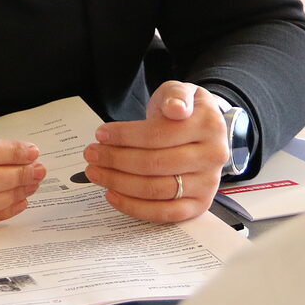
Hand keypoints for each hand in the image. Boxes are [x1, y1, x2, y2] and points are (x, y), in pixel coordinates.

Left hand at [84, 81, 227, 222]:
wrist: (203, 130)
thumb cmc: (184, 110)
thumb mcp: (181, 91)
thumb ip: (176, 95)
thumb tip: (175, 109)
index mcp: (210, 125)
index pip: (160, 134)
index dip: (126, 136)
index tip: (101, 134)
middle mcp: (213, 157)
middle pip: (155, 164)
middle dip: (116, 160)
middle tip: (91, 154)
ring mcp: (207, 184)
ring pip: (156, 190)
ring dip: (119, 183)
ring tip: (96, 172)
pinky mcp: (199, 205)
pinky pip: (165, 213)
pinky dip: (135, 207)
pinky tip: (112, 195)